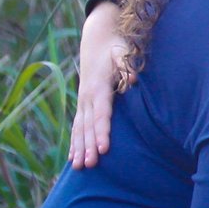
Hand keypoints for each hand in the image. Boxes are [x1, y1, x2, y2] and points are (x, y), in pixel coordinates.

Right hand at [68, 2, 133, 168]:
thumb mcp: (124, 52)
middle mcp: (87, 97)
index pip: (101, 115)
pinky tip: (73, 159)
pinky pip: (76, 127)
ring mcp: (82, 102)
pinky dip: (74, 143)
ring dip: (79, 149)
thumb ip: (128, 66)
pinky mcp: (82, 105)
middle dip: (88, 147)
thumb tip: (135, 79)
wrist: (97, 39)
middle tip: (90, 165)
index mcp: (99, 88)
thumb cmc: (116, 48)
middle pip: (88, 127)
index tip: (104, 148)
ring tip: (79, 168)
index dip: (102, 132)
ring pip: (79, 130)